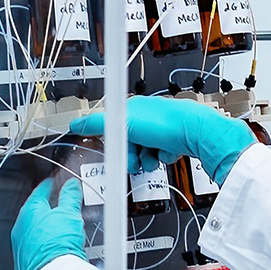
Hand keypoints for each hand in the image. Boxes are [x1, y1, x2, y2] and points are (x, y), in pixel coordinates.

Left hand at [12, 177, 85, 269]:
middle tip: (65, 204)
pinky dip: (46, 241)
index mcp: (28, 211)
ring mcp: (21, 245)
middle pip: (37, 210)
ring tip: (64, 226)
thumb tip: (71, 186)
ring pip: (36, 228)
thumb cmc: (58, 244)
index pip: (41, 191)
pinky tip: (57, 243)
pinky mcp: (25, 260)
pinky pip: (36, 245)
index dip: (52, 185)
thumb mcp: (69, 214)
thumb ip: (70, 197)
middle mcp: (20, 227)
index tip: (59, 184)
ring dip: (48, 225)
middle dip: (51, 206)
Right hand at [68, 95, 254, 183]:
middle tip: (135, 160)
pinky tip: (167, 154)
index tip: (113, 153)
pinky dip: (162, 157)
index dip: (112, 144)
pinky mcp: (173, 141)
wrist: (195, 132)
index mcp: (131, 109)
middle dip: (131, 156)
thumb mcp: (122, 123)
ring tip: (153, 157)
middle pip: (128, 145)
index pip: (112, 129)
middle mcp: (146, 117)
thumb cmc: (163, 123)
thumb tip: (75, 124)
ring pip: (144, 153)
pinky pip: (160, 156)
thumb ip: (97, 123)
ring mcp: (161, 129)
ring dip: (147, 159)